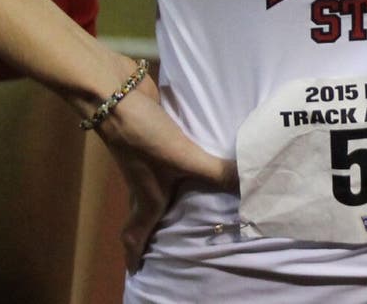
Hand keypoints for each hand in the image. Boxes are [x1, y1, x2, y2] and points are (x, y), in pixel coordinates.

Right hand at [95, 74, 236, 270]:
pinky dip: (182, 164)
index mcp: (148, 197)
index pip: (136, 234)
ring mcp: (148, 159)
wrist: (114, 94)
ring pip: (158, 186)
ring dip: (168, 198)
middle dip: (152, 231)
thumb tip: (252, 184)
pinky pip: (171, 158)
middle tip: (168, 243)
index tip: (136, 271)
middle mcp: (145, 183)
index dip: (134, 254)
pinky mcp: (155, 137)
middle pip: (145, 214)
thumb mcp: (183, 156)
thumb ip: (217, 172)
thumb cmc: (143, 136)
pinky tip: (201, 157)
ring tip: (190, 205)